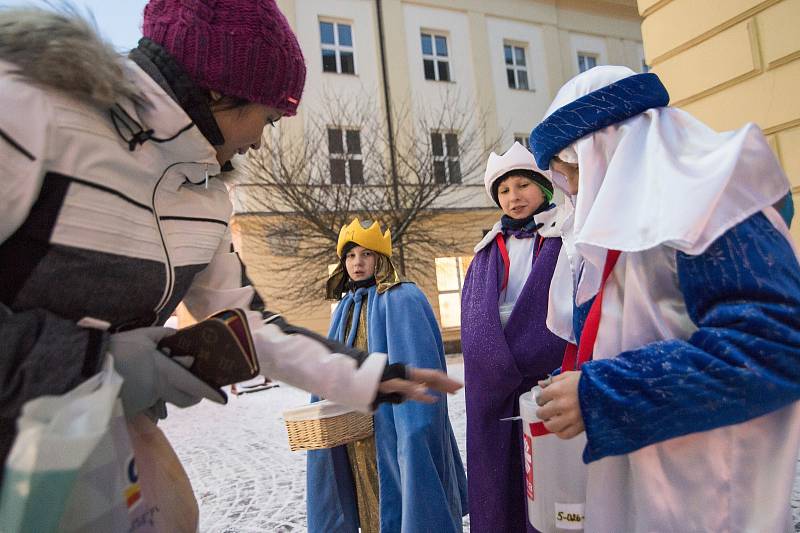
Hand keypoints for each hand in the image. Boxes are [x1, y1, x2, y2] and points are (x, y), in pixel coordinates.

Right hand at [109, 327, 225, 417]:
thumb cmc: (117, 349)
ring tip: (154, 377)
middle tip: (191, 383)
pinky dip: (148, 394)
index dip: (208, 392)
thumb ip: (163, 335)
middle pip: (185, 400)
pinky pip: (147, 403)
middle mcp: (159, 390)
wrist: (87, 367)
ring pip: (165, 400)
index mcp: (165, 372)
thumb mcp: (142, 336)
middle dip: (192, 394)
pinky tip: (137, 382)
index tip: (220, 397)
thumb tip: (177, 334)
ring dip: (167, 392)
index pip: (194, 386)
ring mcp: (146, 401)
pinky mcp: (132, 408)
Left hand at [378, 367, 462, 403]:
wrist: (368, 379)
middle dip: (447, 383)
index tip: (459, 386)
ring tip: (453, 392)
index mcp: (413, 375)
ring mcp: (410, 382)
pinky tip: (434, 400)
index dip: (447, 381)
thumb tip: (426, 392)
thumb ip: (410, 389)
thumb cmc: (380, 381)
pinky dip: (430, 395)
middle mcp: (414, 377)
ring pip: (430, 384)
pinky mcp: (405, 389)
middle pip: (434, 379)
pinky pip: (421, 391)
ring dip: (441, 388)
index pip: (434, 377)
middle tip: (461, 388)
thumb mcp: (394, 385)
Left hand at [535, 371, 584, 438]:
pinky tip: (561, 426)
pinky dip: (560, 432)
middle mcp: (562, 405)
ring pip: (551, 426)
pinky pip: (564, 435)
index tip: (545, 398)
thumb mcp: (569, 376)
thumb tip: (540, 384)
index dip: (542, 398)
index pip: (540, 398)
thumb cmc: (587, 381)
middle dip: (543, 410)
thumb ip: (553, 380)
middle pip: (542, 413)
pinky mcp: (580, 427)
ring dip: (549, 423)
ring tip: (552, 419)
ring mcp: (571, 417)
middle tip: (548, 409)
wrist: (608, 390)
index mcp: (558, 390)